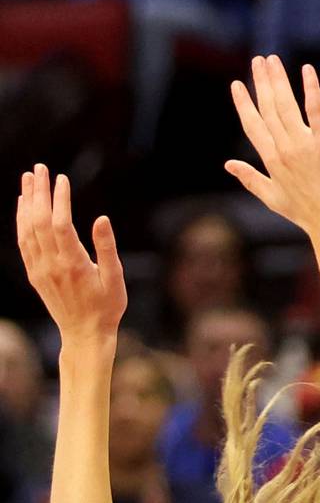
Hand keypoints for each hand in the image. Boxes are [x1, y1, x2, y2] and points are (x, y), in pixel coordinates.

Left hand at [15, 167, 125, 348]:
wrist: (84, 334)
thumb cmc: (107, 306)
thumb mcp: (115, 278)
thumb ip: (107, 247)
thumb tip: (101, 218)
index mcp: (73, 264)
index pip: (60, 223)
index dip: (60, 199)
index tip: (63, 178)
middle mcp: (51, 265)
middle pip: (39, 221)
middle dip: (39, 192)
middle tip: (40, 168)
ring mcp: (39, 269)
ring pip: (27, 229)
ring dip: (27, 202)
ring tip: (28, 179)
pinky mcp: (35, 274)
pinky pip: (24, 243)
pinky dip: (22, 221)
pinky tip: (24, 207)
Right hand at [227, 56, 319, 243]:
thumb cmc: (305, 213)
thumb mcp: (271, 197)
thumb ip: (249, 178)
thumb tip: (228, 165)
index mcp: (270, 160)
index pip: (253, 124)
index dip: (244, 103)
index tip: (238, 84)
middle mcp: (283, 149)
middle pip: (268, 109)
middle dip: (262, 82)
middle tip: (259, 60)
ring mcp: (304, 145)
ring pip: (286, 105)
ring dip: (279, 80)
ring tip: (272, 61)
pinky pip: (316, 110)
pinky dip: (310, 89)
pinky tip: (306, 70)